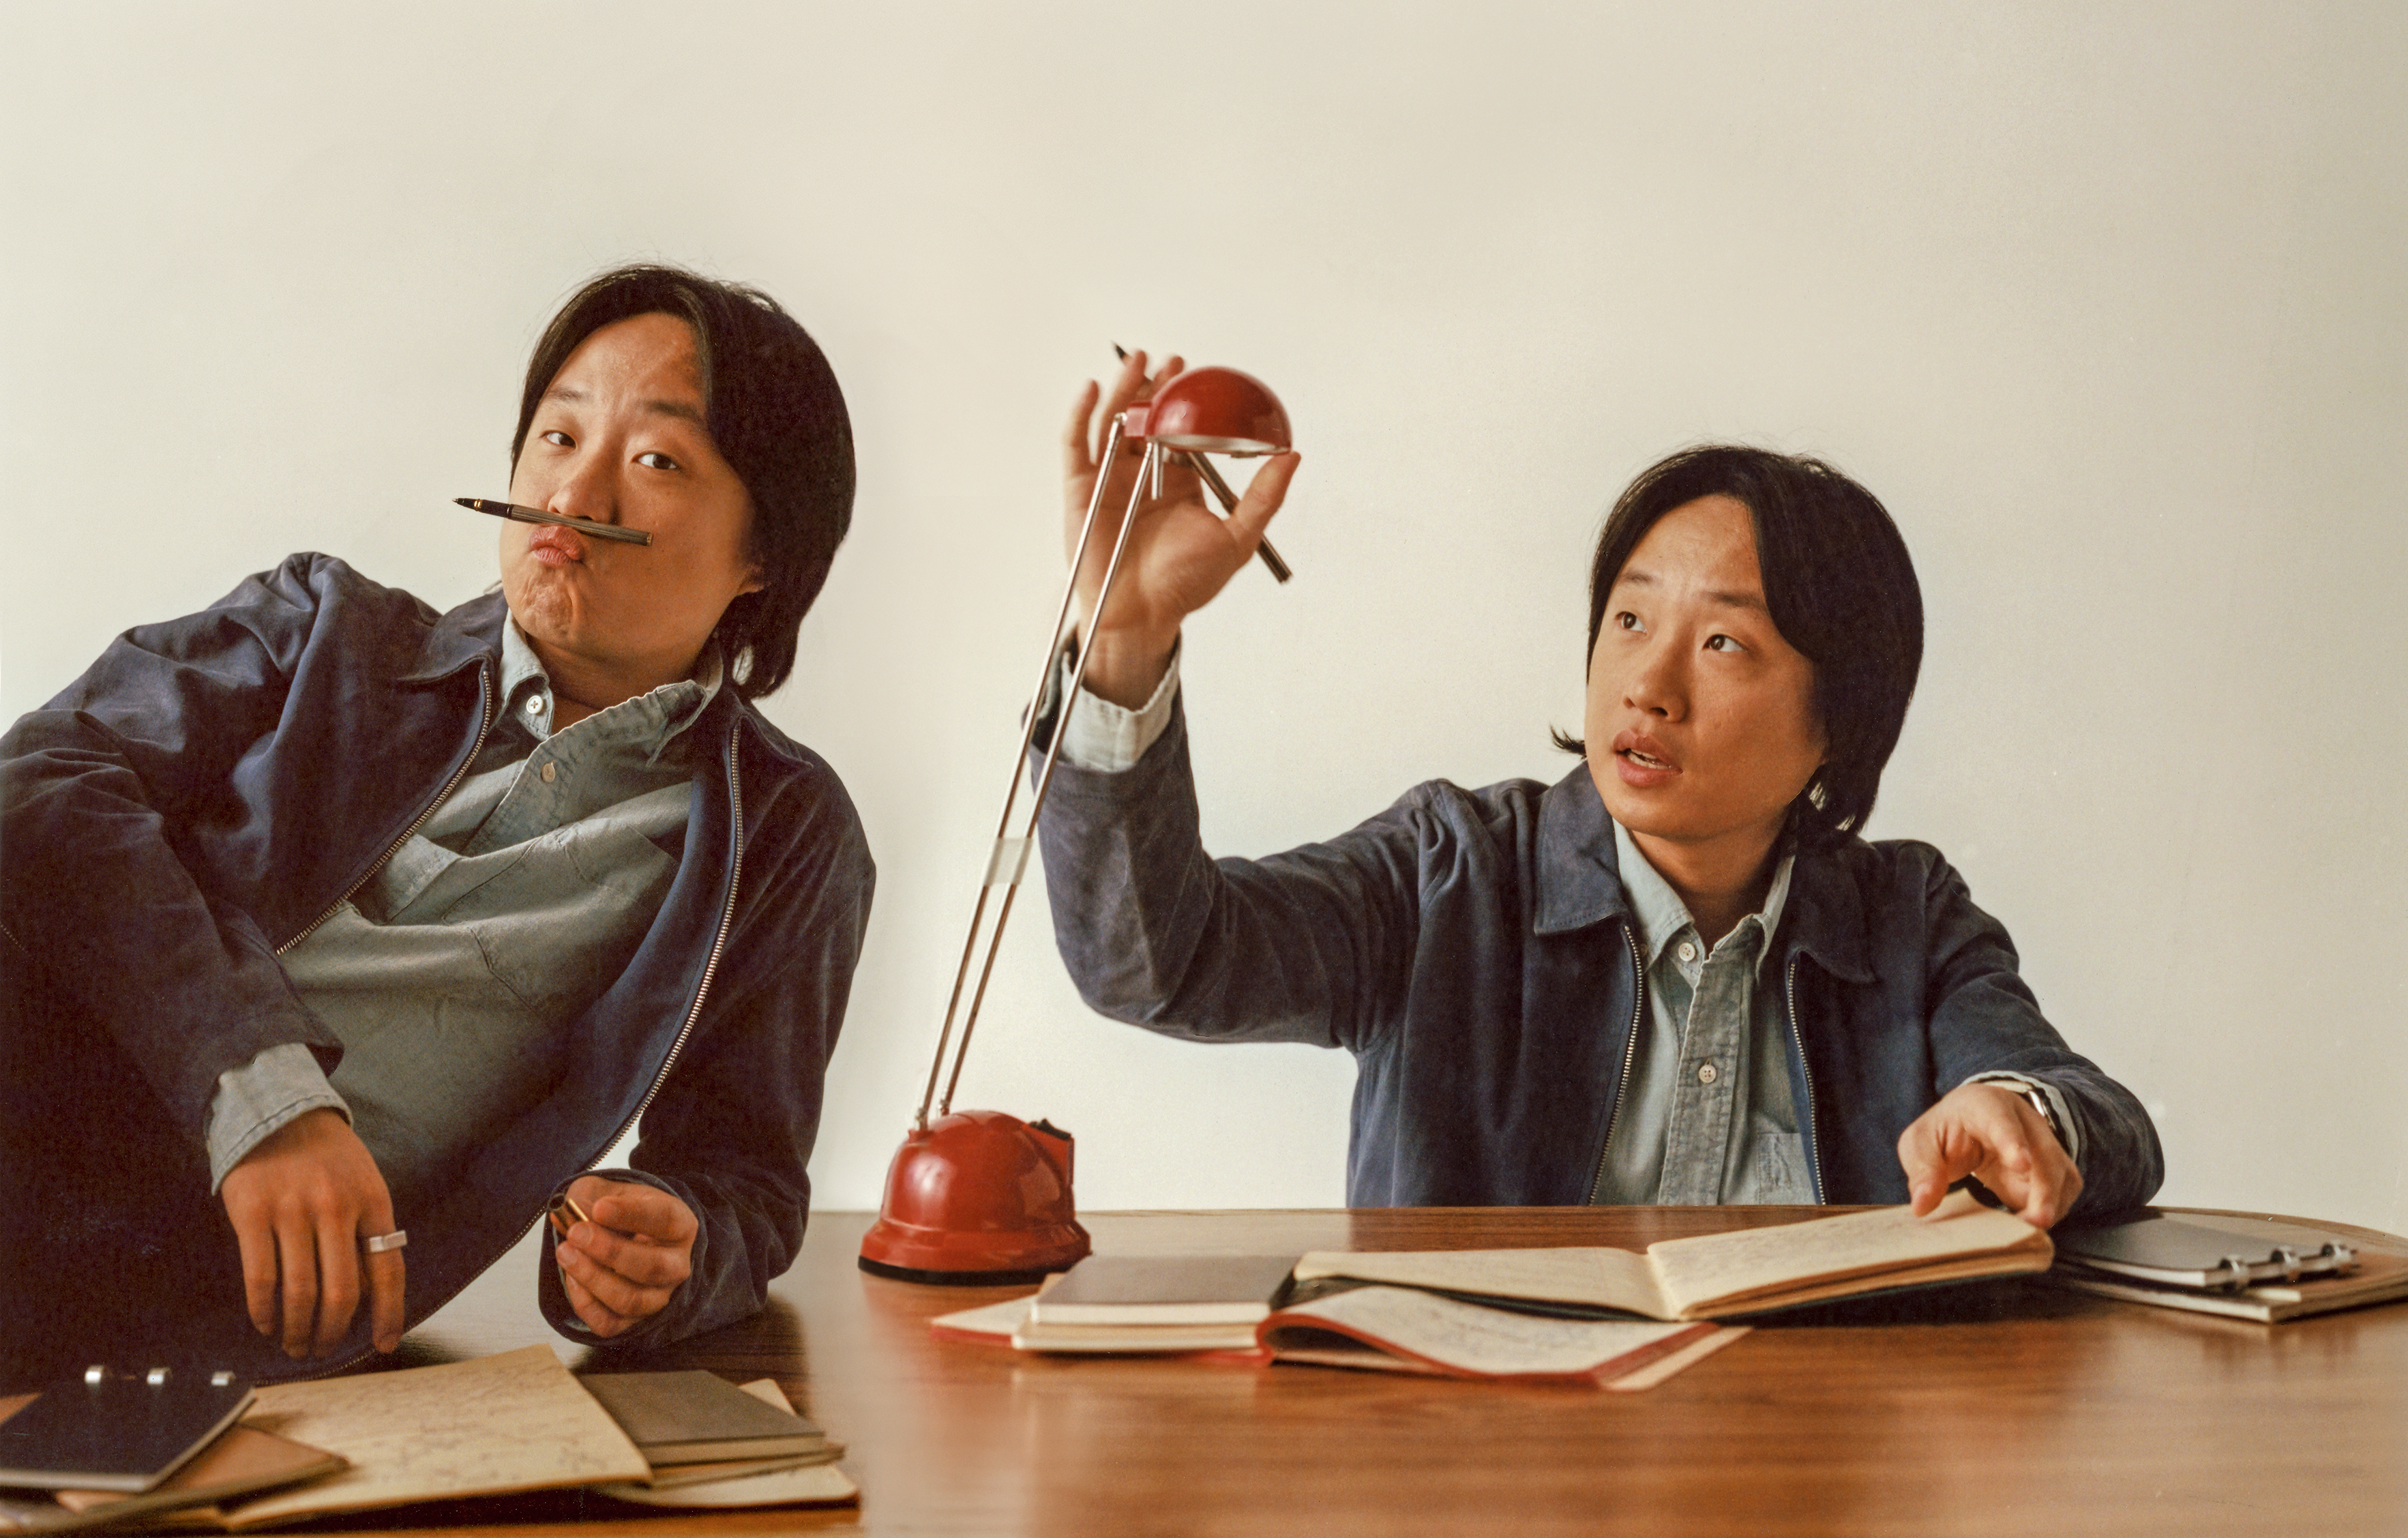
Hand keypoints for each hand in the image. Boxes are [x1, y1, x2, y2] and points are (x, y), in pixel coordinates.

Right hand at [218, 1107, 404, 1356]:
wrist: (278, 1110)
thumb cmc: (327, 1158)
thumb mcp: (364, 1184)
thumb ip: (367, 1231)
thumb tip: (369, 1297)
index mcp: (373, 1201)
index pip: (388, 1270)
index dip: (389, 1314)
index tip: (384, 1344)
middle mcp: (336, 1207)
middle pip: (342, 1292)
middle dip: (333, 1332)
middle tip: (323, 1350)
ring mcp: (293, 1210)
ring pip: (300, 1292)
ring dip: (297, 1329)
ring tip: (294, 1344)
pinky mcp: (252, 1212)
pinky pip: (260, 1277)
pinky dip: (263, 1310)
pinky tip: (265, 1323)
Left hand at [553, 1176, 696, 1337]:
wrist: (624, 1237)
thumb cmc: (620, 1213)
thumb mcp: (608, 1191)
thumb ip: (589, 1196)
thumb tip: (569, 1214)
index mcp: (680, 1225)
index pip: (666, 1220)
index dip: (632, 1215)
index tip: (600, 1207)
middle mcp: (677, 1265)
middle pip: (652, 1267)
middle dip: (610, 1251)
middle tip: (576, 1232)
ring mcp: (659, 1297)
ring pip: (631, 1300)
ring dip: (592, 1277)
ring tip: (566, 1253)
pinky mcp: (635, 1320)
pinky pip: (610, 1323)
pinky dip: (585, 1304)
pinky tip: (573, 1278)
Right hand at [1060, 349, 1300, 706]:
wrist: (1141, 614)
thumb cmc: (1184, 584)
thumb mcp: (1237, 538)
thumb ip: (1264, 498)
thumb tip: (1292, 457)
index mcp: (1177, 482)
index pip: (1181, 431)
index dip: (1189, 402)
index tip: (1202, 377)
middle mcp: (1142, 475)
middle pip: (1147, 418)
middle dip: (1159, 386)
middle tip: (1174, 363)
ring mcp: (1108, 479)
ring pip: (1114, 422)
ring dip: (1125, 389)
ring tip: (1139, 361)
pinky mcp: (1079, 488)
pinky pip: (1076, 443)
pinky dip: (1081, 413)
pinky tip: (1095, 388)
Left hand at [1897, 1083, 2083, 1228]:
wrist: (1971, 1123)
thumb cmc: (1945, 1130)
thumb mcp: (1920, 1143)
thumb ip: (1923, 1170)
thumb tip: (1922, 1206)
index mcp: (1985, 1106)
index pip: (2001, 1120)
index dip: (2012, 1141)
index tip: (2020, 1163)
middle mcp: (2024, 1122)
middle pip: (2044, 1154)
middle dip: (2044, 1189)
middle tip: (2038, 1220)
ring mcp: (2044, 1144)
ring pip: (2061, 1176)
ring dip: (2050, 1205)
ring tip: (2027, 1230)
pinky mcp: (2054, 1168)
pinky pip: (2064, 1192)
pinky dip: (2051, 1211)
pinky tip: (2029, 1225)